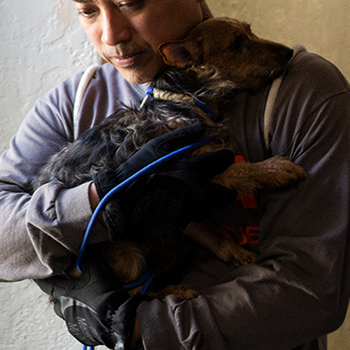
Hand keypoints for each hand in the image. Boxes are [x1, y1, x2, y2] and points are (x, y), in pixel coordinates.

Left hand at [34, 251, 142, 349]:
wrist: (118, 320)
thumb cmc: (105, 292)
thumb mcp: (97, 267)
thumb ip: (89, 254)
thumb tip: (85, 244)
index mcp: (65, 293)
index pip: (46, 285)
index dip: (41, 279)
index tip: (36, 276)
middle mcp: (65, 309)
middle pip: (55, 301)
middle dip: (59, 295)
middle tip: (66, 290)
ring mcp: (73, 323)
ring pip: (66, 314)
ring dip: (70, 308)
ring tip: (81, 303)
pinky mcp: (82, 334)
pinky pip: (78, 326)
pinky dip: (82, 320)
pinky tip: (92, 316)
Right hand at [92, 122, 233, 236]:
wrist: (122, 195)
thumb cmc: (139, 168)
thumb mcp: (157, 146)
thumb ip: (182, 136)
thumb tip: (201, 128)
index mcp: (192, 169)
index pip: (222, 162)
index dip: (227, 159)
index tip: (226, 158)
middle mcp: (195, 190)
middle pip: (224, 195)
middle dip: (227, 192)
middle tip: (223, 189)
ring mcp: (188, 208)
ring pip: (209, 209)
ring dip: (207, 203)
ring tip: (198, 197)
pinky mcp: (179, 221)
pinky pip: (192, 217)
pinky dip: (190, 211)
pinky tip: (180, 204)